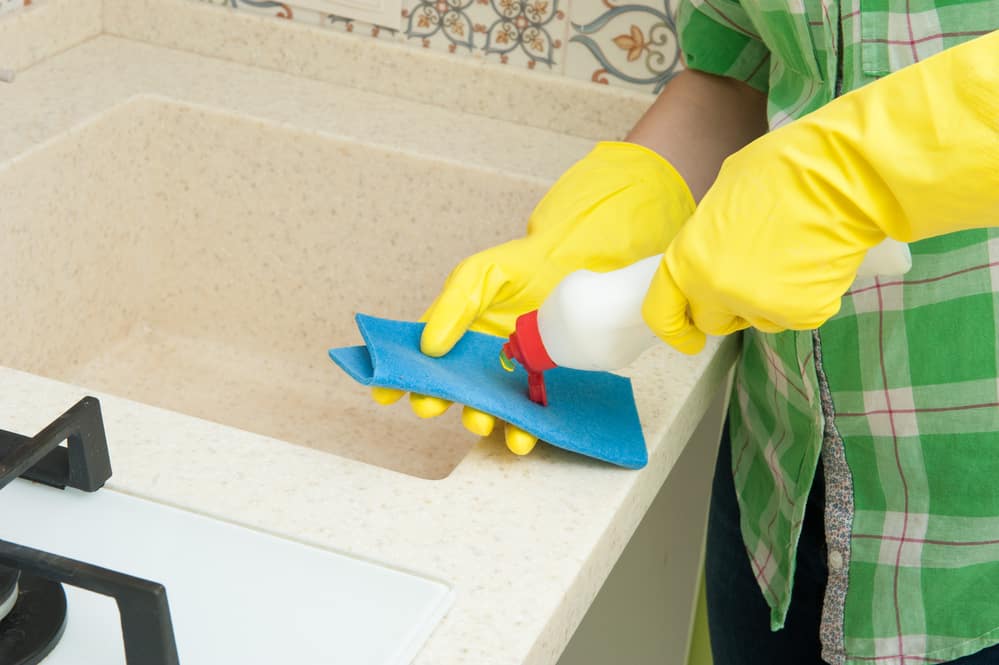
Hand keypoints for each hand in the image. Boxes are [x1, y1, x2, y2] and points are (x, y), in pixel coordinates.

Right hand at [376, 141, 696, 454]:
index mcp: (456, 333)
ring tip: (484, 426)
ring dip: (482, 423)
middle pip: (451, 390)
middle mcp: (479, 358)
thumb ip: (453, 305)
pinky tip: (524, 436)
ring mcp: (511, 374)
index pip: (421, 359)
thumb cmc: (525, 263)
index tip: (384, 395)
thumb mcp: (480, 273)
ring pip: (489, 408)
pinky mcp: (543, 383)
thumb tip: (428, 345)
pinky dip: (524, 429)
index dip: (400, 377)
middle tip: (433, 407)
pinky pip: (530, 411)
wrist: (581, 262)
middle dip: (439, 403)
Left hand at [641, 30, 998, 353]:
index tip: (686, 334)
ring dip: (767, 300)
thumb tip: (710, 250)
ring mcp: (760, 305)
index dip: (673, 327)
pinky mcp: (803, 314)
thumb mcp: (722, 193)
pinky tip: (815, 261)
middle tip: (751, 276)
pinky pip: (796, 315)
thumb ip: (707, 235)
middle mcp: (718, 289)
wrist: (844, 176)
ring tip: (791, 254)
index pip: (661, 312)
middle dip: (726, 308)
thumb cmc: (783, 170)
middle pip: (711, 321)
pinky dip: (805, 296)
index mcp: (689, 259)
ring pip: (757, 319)